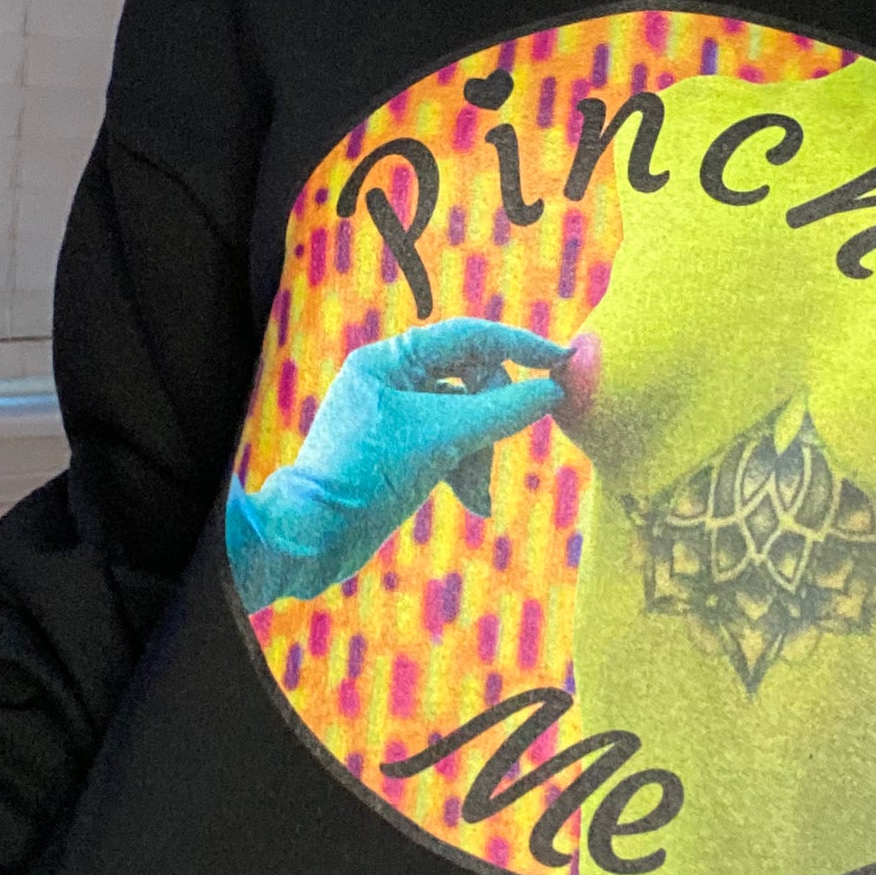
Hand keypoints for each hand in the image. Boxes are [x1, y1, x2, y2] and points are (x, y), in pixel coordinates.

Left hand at [225, 318, 574, 609]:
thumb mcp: (444, 437)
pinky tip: (475, 505)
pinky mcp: (403, 453)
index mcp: (389, 359)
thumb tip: (555, 392)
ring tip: (477, 494)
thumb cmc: (369, 475)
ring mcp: (397, 418)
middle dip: (491, 422)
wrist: (313, 538)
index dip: (520, 346)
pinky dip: (466, 472)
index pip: (469, 336)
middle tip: (494, 452)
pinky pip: (452, 448)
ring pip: (467, 420)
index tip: (562, 361)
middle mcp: (392, 381)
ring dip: (480, 456)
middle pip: (472, 382)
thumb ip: (504, 410)